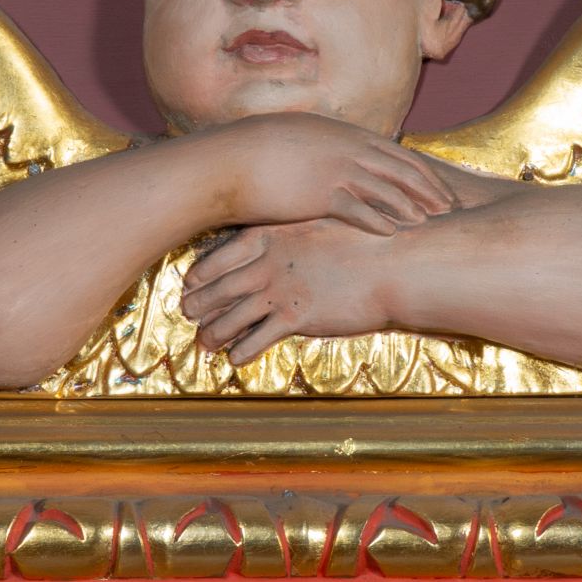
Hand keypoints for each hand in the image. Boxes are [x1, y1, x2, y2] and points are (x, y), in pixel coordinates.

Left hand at [181, 219, 404, 363]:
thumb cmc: (364, 239)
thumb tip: (282, 239)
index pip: (221, 255)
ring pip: (231, 318)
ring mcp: (280, 291)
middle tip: (186, 314)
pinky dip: (242, 351)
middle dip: (199, 304)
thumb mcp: (322, 223)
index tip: (190, 283)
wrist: (395, 262)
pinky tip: (235, 358)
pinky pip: (257, 339)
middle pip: (219, 288)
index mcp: (271, 235)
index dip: (201, 273)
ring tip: (204, 343)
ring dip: (213, 333)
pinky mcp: (296, 318)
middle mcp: (268, 263)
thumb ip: (295, 233)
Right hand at [197, 113, 455, 234]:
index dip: (417, 168)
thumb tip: (330, 158)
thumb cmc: (252, 153)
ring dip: (413, 205)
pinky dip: (382, 220)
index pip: (391, 150)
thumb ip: (320, 149)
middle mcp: (344, 146)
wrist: (225, 160)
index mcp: (340, 133)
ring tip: (434, 221)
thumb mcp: (294, 141)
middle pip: (399, 167)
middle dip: (428, 187)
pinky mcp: (320, 192)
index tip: (436, 182)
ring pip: (387, 187)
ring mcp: (334, 168)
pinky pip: (360, 208)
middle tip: (451, 204)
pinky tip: (398, 232)